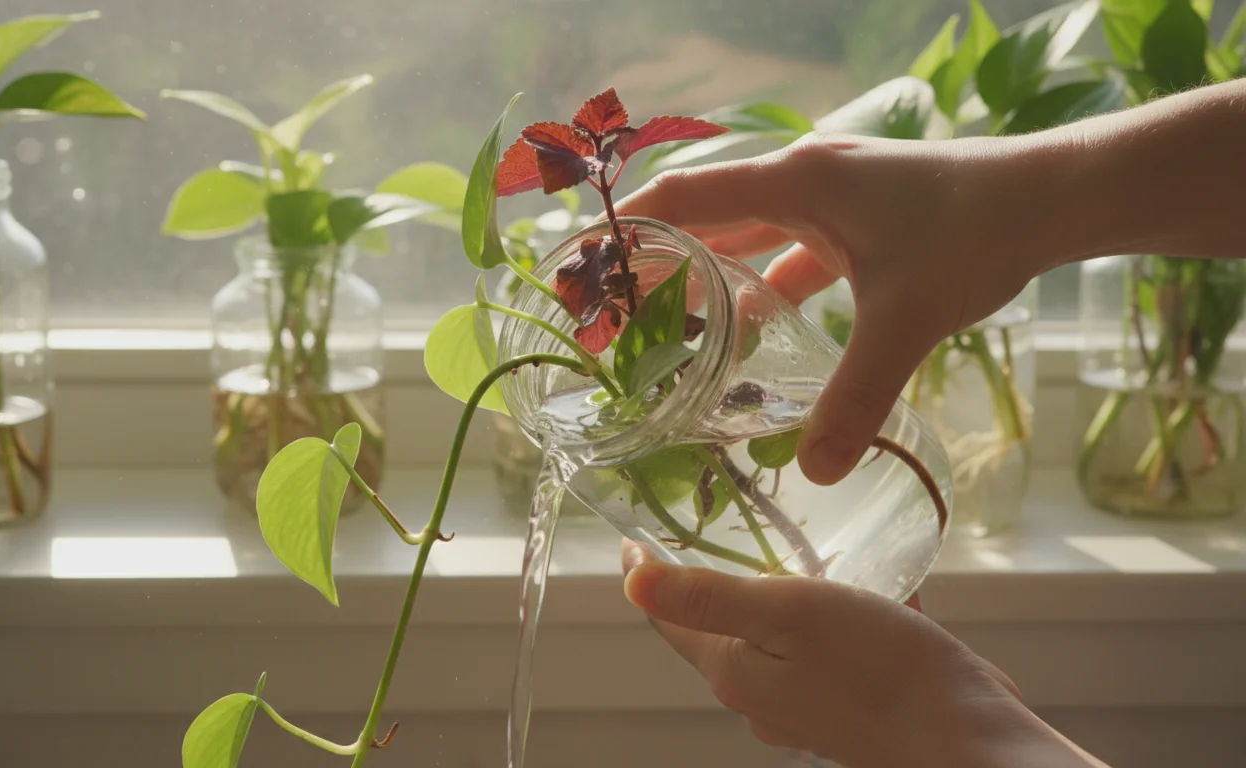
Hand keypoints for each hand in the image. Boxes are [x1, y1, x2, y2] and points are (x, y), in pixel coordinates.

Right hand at [615, 133, 1054, 485]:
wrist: (1051, 196)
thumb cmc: (974, 234)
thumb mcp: (905, 319)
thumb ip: (857, 395)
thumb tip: (819, 472)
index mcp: (795, 182)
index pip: (683, 197)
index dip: (625, 230)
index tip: (576, 264)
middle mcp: (802, 179)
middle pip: (705, 214)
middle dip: (657, 260)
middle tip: (612, 311)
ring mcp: (831, 195)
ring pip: (747, 231)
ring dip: (709, 272)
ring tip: (668, 322)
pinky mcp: (858, 216)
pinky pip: (790, 248)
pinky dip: (764, 283)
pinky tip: (753, 326)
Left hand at [620, 541, 1109, 767]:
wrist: (964, 736)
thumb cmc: (876, 669)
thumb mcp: (786, 611)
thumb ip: (710, 596)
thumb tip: (631, 583)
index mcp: (732, 670)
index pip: (669, 616)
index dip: (649, 571)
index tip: (636, 535)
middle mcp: (760, 694)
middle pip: (718, 628)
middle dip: (713, 581)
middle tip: (714, 529)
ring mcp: (805, 705)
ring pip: (776, 638)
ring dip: (779, 597)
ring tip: (796, 550)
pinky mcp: (849, 705)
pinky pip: (828, 650)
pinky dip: (836, 616)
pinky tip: (868, 587)